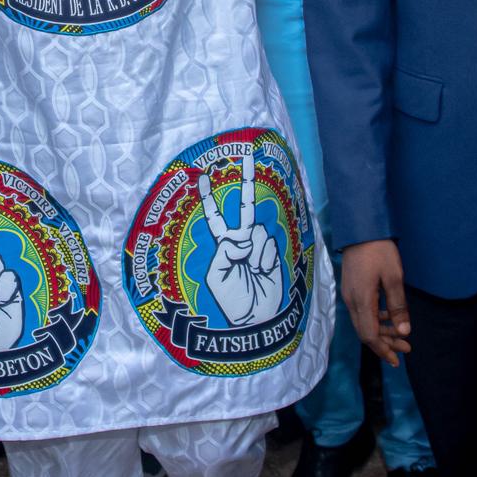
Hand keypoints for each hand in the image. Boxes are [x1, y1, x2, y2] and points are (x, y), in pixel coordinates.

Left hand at [200, 138, 285, 326]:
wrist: (256, 320)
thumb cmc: (232, 301)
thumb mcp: (217, 277)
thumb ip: (226, 252)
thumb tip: (245, 238)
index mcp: (222, 245)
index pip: (215, 216)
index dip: (208, 197)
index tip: (202, 175)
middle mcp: (241, 241)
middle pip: (245, 207)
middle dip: (248, 181)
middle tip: (248, 156)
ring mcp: (259, 246)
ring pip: (258, 232)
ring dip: (255, 253)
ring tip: (252, 272)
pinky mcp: (275, 252)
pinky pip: (269, 244)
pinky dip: (266, 259)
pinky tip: (263, 272)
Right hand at [341, 239, 409, 366]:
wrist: (359, 229)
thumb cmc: (379, 251)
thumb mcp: (394, 277)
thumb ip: (398, 307)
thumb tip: (403, 332)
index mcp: (362, 302)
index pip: (370, 335)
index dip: (383, 350)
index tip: (398, 359)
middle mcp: (352, 303)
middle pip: (365, 333)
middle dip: (385, 345)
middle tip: (406, 349)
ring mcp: (349, 296)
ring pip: (363, 324)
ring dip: (382, 333)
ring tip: (401, 337)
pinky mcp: (351, 290)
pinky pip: (362, 314)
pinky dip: (376, 321)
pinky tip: (389, 318)